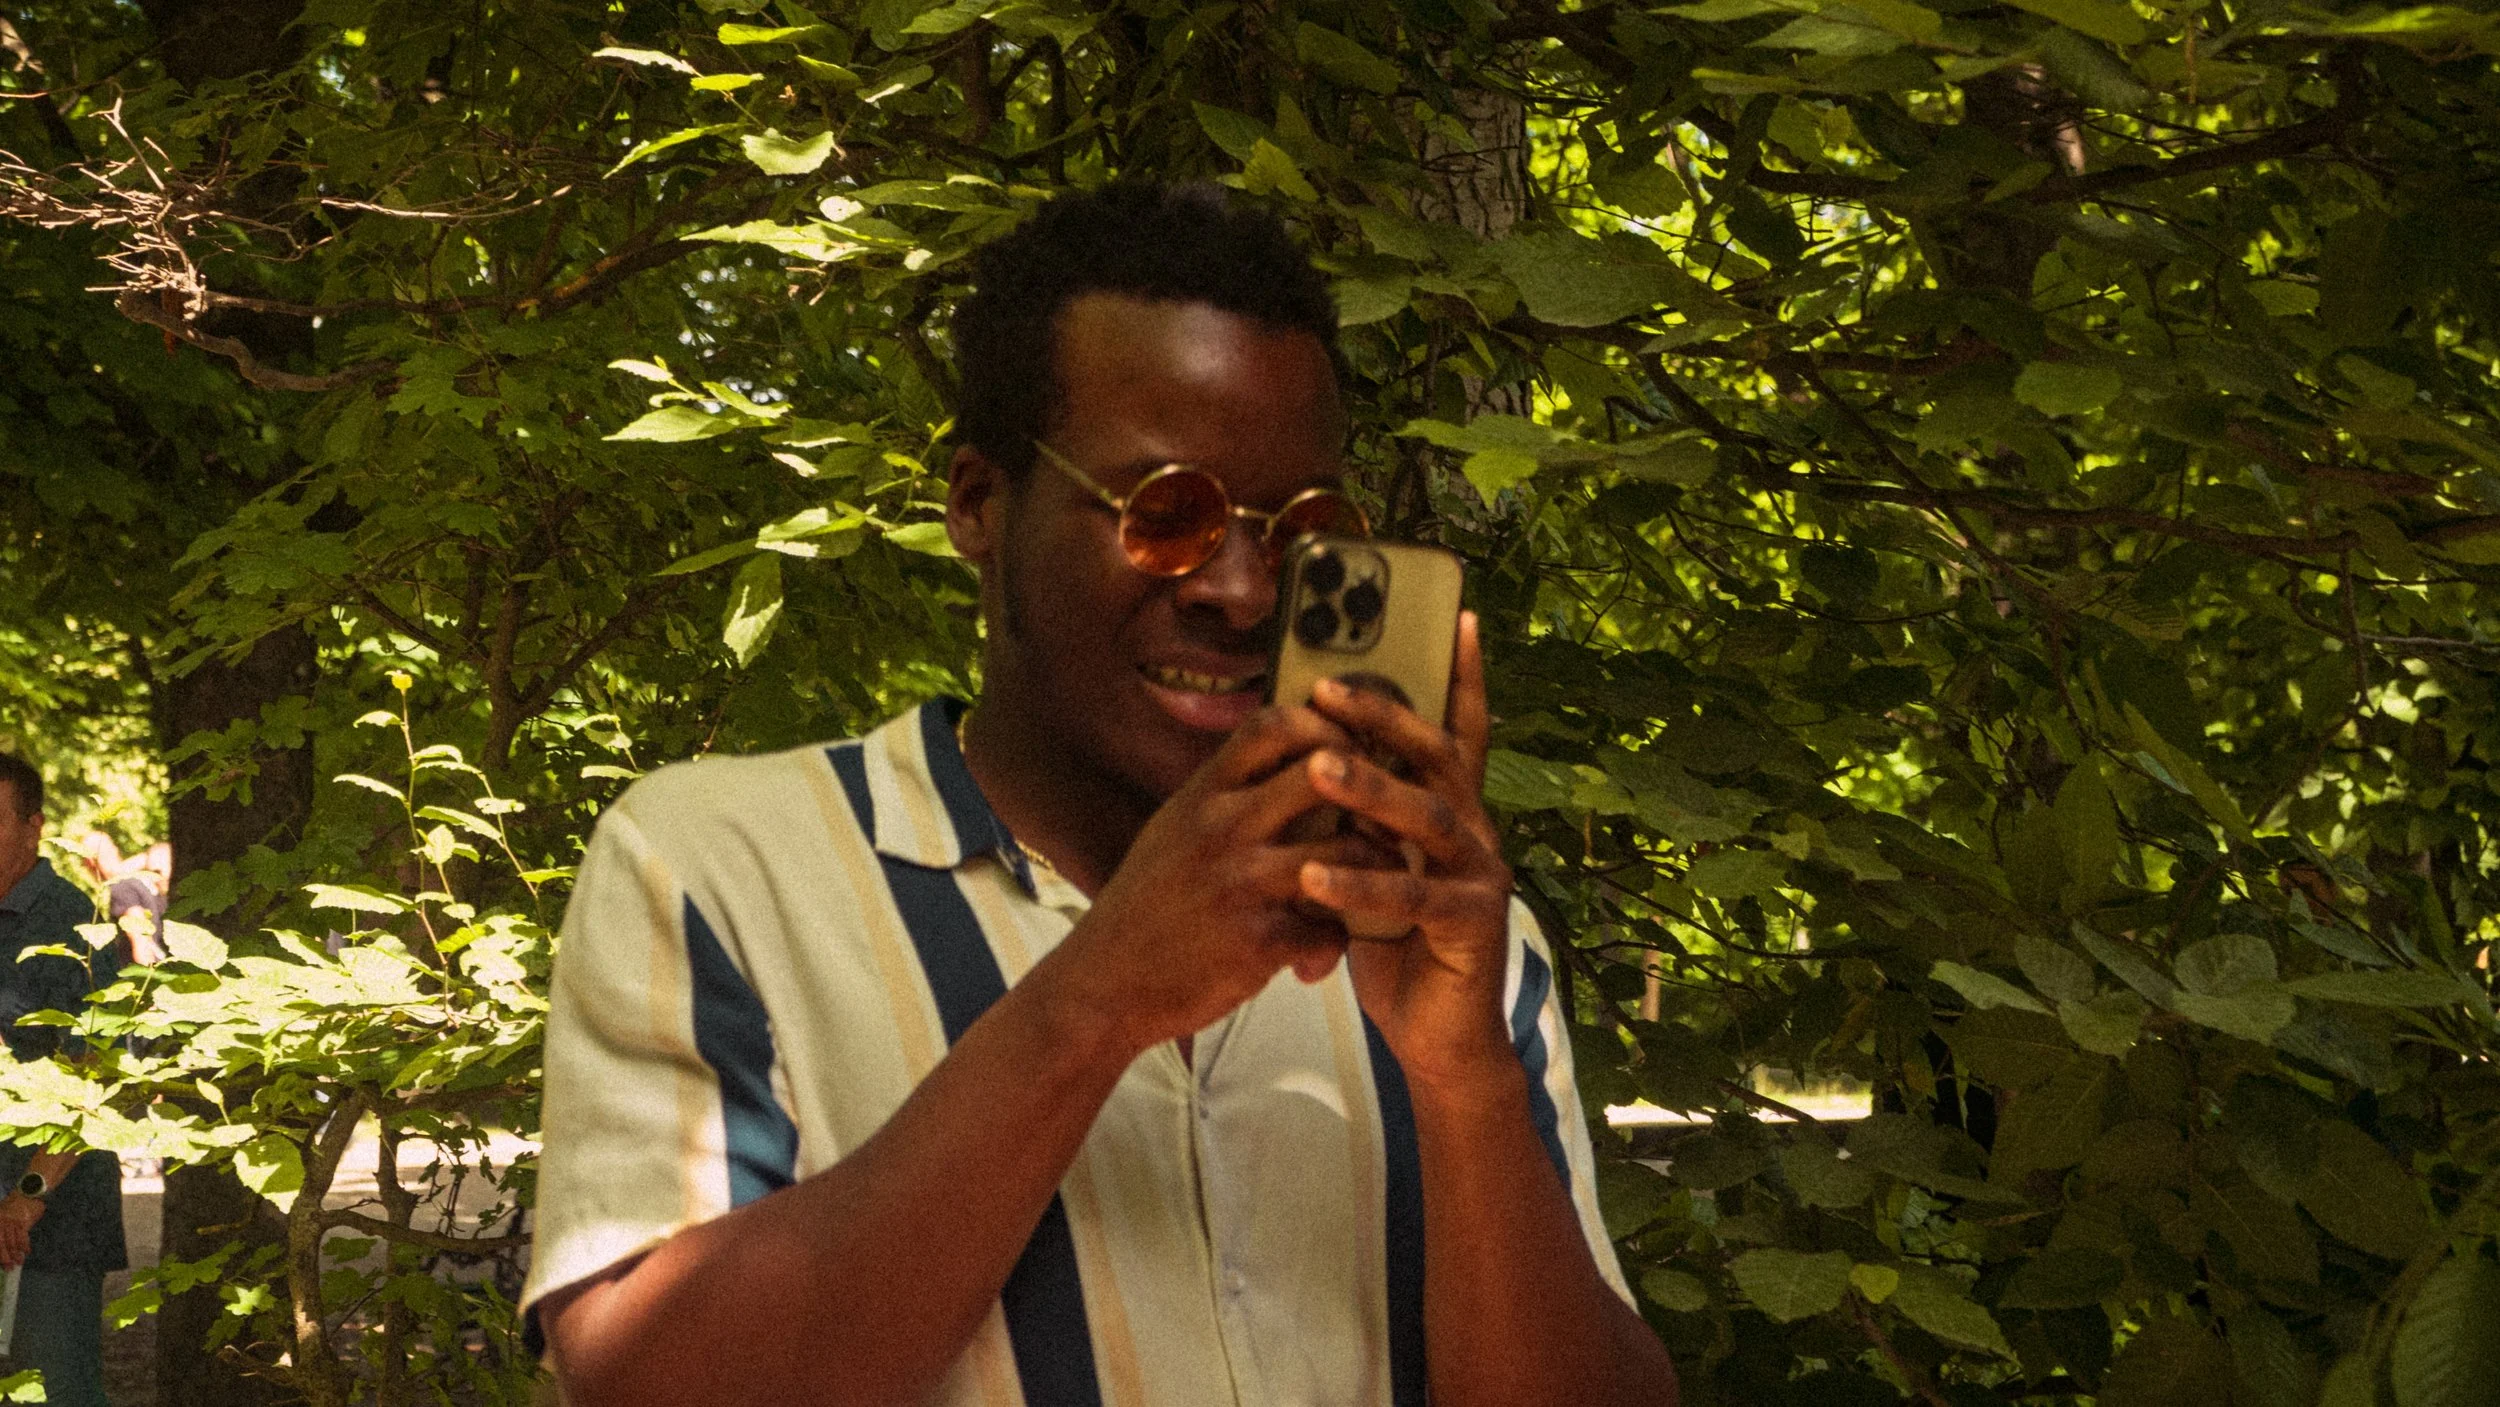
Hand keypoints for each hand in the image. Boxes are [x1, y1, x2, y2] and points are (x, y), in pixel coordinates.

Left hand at [0, 1192, 42, 1267]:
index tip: (1, 1263)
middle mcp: (0, 1223)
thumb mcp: (2, 1215)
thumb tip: (6, 1246)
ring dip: (16, 1254)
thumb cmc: (14, 1204)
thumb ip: (3, 1229)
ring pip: (12, 1243)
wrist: (27, 1192)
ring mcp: (11, 1223)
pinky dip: (25, 1246)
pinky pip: (23, 1237)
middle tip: (8, 1267)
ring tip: (18, 1262)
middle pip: (1, 1244)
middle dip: (5, 1258)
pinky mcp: (22, 1222)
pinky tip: (27, 1251)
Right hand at [1044, 704, 1381, 1054]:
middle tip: (1384, 818)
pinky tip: (1314, 960)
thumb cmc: (1146, 907)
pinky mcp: (1257, 941)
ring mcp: (1242, 883)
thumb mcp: (1174, 830)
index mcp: (1203, 795)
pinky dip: (1333, 946)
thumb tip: (1278, 760)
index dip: (1324, 726)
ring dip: (1375, 870)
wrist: (1103, 985)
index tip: (1350, 749)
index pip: (1274, 725)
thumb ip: (1223, 795)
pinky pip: (1330, 931)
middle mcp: (1223, 827)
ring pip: (1348, 851)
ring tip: (1372, 890)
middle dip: (1369, 790)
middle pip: (1324, 773)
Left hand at [1298, 612, 1519, 1088]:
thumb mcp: (1370, 866)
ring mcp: (1482, 876)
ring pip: (1428, 818)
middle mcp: (1477, 832)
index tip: (1459, 616)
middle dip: (1385, 716)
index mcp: (1454, 812)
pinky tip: (1311, 876)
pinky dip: (1360, 885)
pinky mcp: (1473, 925)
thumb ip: (1357, 820)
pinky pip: (1413, 896)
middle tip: (1328, 686)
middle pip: (1438, 756)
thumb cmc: (1397, 947)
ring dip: (1370, 789)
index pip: (1460, 730)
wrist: (1438, 1038)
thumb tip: (1311, 754)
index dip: (1464, 675)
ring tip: (1317, 768)